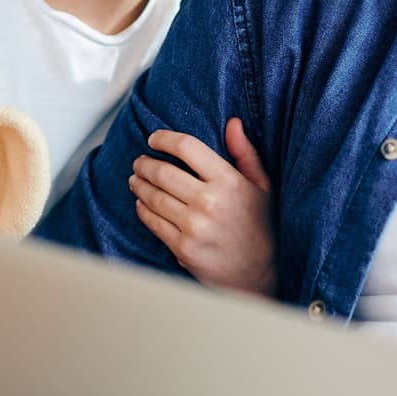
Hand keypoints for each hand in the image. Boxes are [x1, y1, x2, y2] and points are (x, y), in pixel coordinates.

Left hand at [130, 118, 275, 296]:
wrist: (261, 273)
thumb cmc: (261, 225)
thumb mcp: (261, 185)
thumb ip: (245, 153)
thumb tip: (233, 123)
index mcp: (228, 181)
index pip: (187, 148)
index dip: (165, 139)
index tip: (154, 138)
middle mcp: (209, 202)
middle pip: (163, 172)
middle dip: (145, 164)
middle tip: (139, 161)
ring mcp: (194, 227)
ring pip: (153, 197)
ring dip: (139, 185)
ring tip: (135, 179)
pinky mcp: (182, 248)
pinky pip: (153, 222)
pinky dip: (143, 209)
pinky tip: (142, 203)